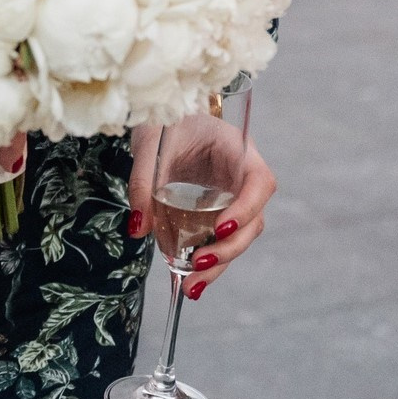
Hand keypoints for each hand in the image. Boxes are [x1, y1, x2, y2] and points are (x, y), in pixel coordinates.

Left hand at [125, 128, 278, 298]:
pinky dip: (209, 259)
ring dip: (219, 262)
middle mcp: (242, 175)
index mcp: (236, 148)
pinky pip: (221, 237)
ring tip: (191, 286)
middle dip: (229, 248)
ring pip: (240, 235)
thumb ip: (143, 184)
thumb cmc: (164, 120)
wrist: (164, 112)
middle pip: (254, 218)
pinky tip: (191, 280)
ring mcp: (233, 194)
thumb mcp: (149, 146)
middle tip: (198, 264)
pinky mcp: (219, 209)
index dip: (247, 208)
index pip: (259, 182)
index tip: (220, 228)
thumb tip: (138, 229)